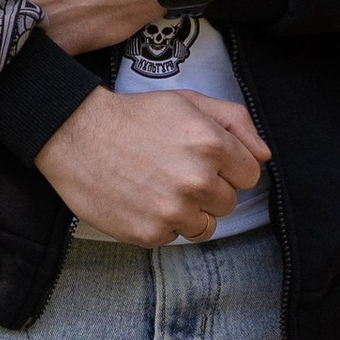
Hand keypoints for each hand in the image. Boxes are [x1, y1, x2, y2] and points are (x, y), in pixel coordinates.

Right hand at [36, 88, 268, 243]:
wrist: (76, 135)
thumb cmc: (134, 117)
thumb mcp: (188, 102)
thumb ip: (235, 122)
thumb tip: (264, 154)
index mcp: (211, 145)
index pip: (250, 175)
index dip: (229, 167)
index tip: (206, 161)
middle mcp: (196, 180)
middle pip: (229, 202)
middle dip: (210, 189)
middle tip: (177, 171)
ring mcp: (172, 211)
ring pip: (206, 225)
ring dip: (189, 211)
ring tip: (161, 187)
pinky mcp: (149, 233)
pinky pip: (174, 237)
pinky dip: (161, 223)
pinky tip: (142, 199)